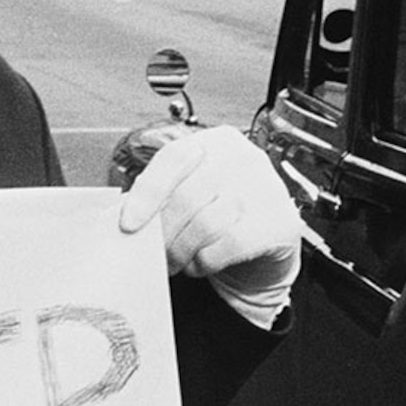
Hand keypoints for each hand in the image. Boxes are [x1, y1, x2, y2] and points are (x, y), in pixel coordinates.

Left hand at [118, 123, 301, 299]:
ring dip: (182, 251)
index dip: (147, 192)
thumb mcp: (194, 193)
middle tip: (154, 253)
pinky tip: (201, 264)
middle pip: (187, 196)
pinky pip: (229, 245)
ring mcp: (267, 188)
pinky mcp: (280, 221)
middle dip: (163, 233)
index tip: (128, 224)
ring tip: (176, 261)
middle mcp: (245, 157)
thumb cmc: (221, 216)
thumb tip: (126, 216)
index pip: (174, 157)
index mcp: (218, 142)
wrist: (266, 244)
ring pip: (206, 224)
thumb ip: (165, 196)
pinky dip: (206, 262)